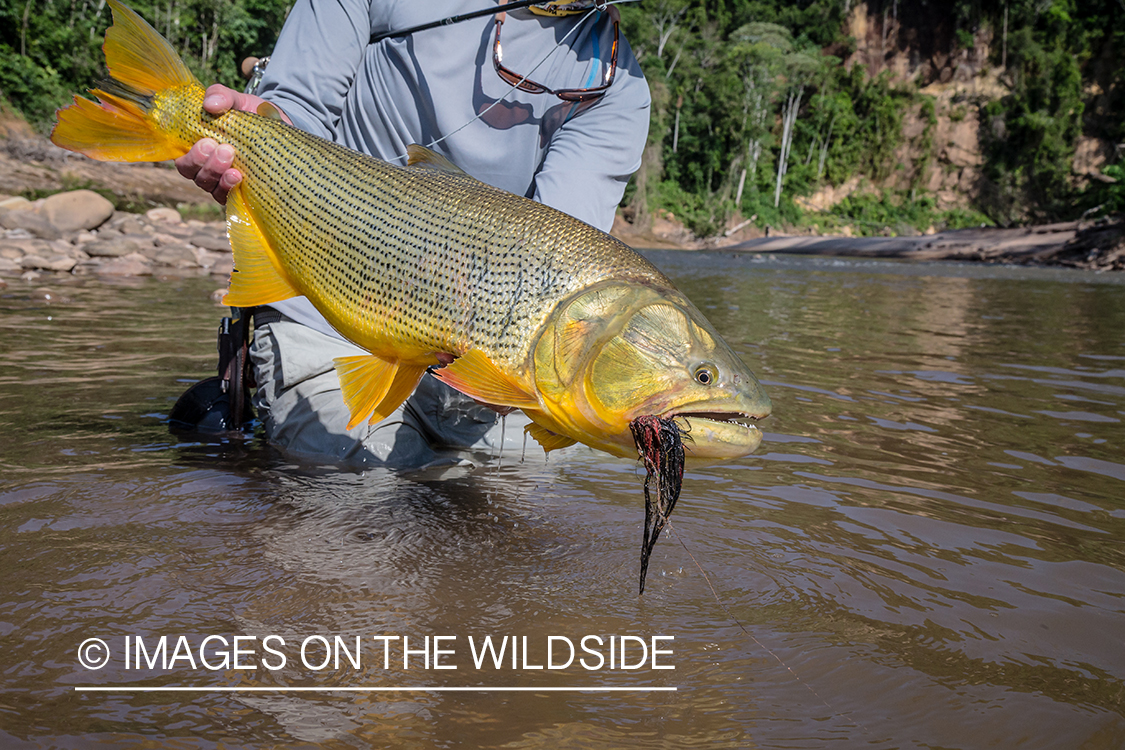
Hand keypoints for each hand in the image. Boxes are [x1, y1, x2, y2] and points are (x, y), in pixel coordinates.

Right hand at [174, 84, 290, 204]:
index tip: (206, 142)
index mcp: (200, 148)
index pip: (183, 160)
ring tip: (235, 169)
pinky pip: (231, 198)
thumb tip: (210, 104)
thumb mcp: (237, 101)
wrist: (282, 130)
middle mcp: (209, 169)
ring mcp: (225, 183)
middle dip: (208, 165)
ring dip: (221, 178)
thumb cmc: (252, 116)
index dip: (190, 156)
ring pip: (213, 188)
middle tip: (225, 150)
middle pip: (196, 175)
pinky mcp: (243, 193)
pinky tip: (240, 180)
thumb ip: (221, 96)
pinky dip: (232, 190)